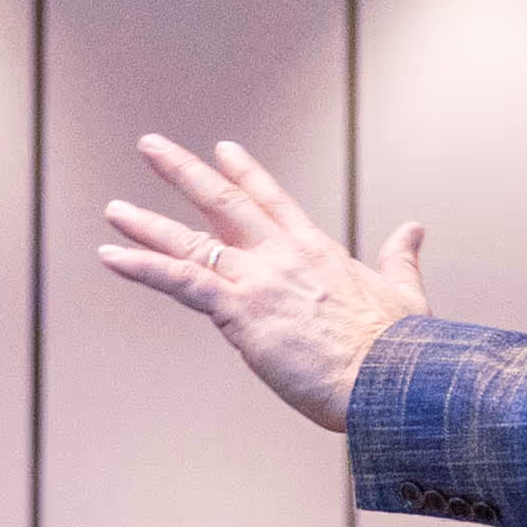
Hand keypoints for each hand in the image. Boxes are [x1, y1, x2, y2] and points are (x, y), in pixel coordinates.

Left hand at [98, 137, 427, 431]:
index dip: (245, 173)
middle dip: (183, 172)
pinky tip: (112, 257)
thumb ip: (401, 257)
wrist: (390, 380)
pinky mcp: (241, 312)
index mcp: (318, 251)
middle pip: (223, 203)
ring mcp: (259, 281)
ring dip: (147, 224)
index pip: (273, 200)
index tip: (222, 150)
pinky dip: (144, 267)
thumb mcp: (403, 292)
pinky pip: (181, 281)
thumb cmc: (401, 348)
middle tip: (152, 146)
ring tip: (114, 210)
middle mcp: (283, 256)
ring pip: (191, 241)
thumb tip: (413, 229)